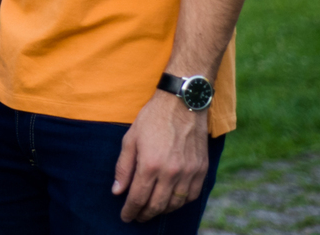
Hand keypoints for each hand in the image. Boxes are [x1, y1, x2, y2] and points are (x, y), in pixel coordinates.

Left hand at [112, 90, 208, 222]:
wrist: (182, 103)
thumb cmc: (152, 118)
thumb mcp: (130, 139)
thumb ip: (123, 167)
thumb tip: (117, 191)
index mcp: (150, 164)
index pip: (138, 198)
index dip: (130, 211)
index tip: (125, 217)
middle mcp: (171, 172)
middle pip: (156, 205)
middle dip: (144, 214)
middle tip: (137, 217)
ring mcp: (189, 172)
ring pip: (175, 204)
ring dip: (162, 210)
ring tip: (152, 209)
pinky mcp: (201, 169)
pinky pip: (192, 195)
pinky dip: (181, 202)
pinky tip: (172, 201)